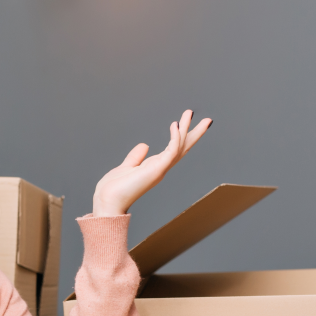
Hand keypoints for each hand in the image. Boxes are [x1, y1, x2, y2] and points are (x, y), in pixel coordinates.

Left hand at [92, 110, 211, 216]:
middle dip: (194, 133)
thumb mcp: (126, 167)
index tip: (185, 122)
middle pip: (183, 148)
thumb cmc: (113, 189)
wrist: (107, 202)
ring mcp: (160, 169)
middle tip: (208, 120)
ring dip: (186, 129)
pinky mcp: (157, 169)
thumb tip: (144, 145)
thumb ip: (136, 157)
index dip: (181, 136)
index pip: (173, 150)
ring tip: (189, 113)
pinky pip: (171, 151)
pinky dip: (175, 138)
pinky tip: (175, 125)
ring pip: (179, 146)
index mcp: (155, 167)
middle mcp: (160, 168)